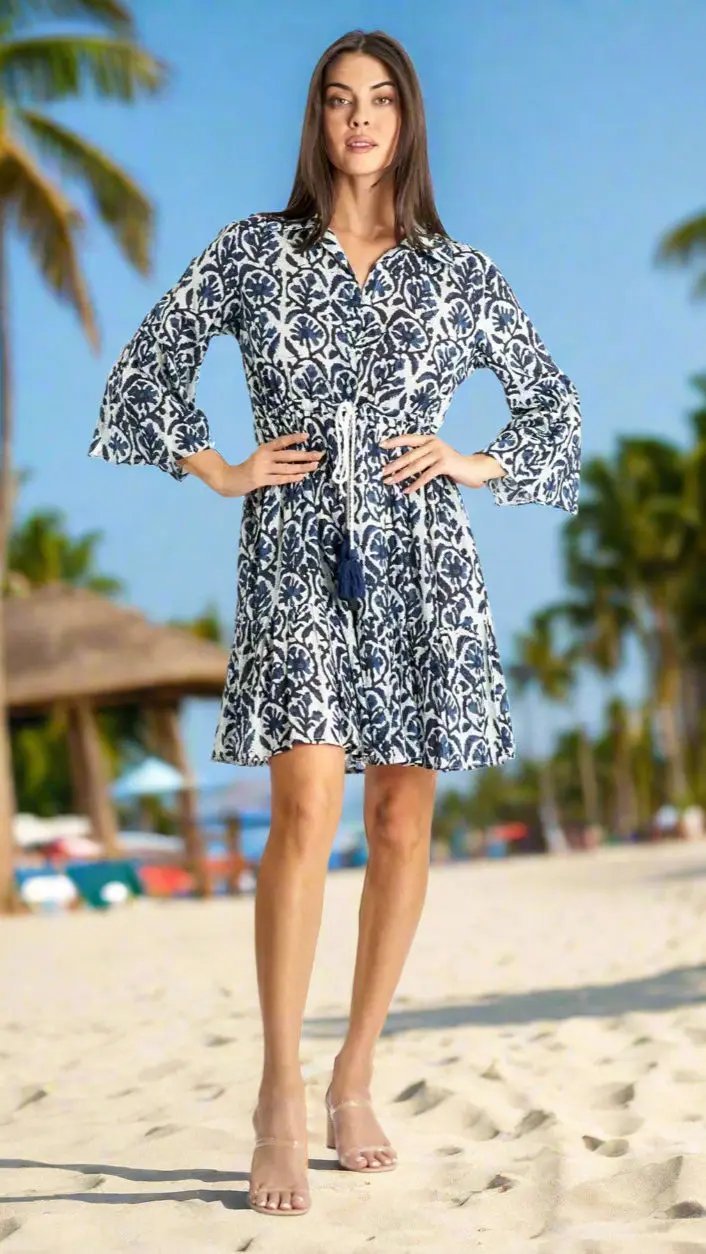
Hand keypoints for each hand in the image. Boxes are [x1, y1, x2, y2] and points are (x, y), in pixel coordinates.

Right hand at [239, 431, 324, 494]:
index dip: (294, 438)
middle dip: (305, 455)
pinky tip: (302, 476)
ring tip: (314, 466)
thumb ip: (273, 454)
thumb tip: (295, 454)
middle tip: (318, 455)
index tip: (306, 436)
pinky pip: (280, 479)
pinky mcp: (262, 480)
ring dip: (302, 467)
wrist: (232, 479)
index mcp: (264, 448)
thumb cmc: (250, 467)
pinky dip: (292, 478)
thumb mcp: (260, 456)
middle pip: (288, 455)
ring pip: (287, 468)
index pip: (282, 441)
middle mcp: (264, 456)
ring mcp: (263, 469)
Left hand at [379, 435, 504, 493]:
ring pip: (415, 465)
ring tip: (390, 482)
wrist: (474, 468)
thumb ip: (423, 456)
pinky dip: (415, 484)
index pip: (408, 438)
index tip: (381, 445)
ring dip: (401, 475)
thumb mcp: (436, 456)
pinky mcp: (444, 464)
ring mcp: (439, 453)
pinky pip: (426, 475)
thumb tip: (402, 465)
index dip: (394, 442)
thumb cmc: (452, 464)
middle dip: (394, 465)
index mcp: (430, 439)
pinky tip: (407, 490)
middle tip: (382, 473)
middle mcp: (433, 443)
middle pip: (409, 455)